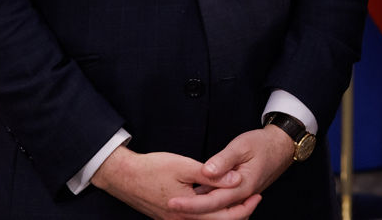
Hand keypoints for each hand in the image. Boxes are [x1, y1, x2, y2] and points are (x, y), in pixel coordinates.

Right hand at [91, 145, 253, 218]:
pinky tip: (215, 199)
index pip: (225, 216)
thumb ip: (212, 174)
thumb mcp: (185, 166)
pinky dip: (210, 212)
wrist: (124, 176)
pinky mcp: (170, 218)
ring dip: (224, 213)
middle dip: (239, 212)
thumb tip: (237, 179)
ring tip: (239, 199)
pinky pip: (196, 219)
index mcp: (190, 211)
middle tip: (254, 197)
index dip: (244, 207)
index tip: (257, 194)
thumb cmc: (153, 168)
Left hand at [166, 126, 294, 215]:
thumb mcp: (242, 146)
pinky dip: (207, 205)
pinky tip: (193, 197)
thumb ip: (224, 160)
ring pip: (217, 212)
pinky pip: (221, 205)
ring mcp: (241, 198)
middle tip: (169, 204)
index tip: (171, 201)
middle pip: (213, 213)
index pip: (212, 202)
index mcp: (242, 187)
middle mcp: (241, 197)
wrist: (281, 147)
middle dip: (190, 211)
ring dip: (198, 210)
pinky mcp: (239, 194)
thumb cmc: (262, 144)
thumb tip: (206, 172)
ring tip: (178, 202)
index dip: (190, 204)